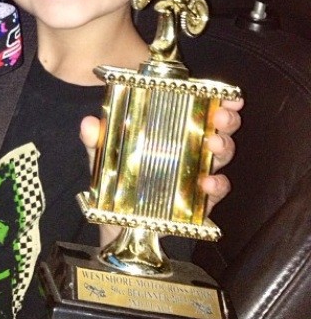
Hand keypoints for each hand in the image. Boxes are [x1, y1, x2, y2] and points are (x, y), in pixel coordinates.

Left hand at [79, 96, 243, 213]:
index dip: (218, 100)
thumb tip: (89, 124)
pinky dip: (216, 186)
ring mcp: (197, 176)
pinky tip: (208, 183)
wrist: (118, 224)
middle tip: (223, 117)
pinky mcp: (199, 203)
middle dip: (227, 121)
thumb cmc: (117, 182)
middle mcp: (191, 151)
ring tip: (214, 143)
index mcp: (173, 133)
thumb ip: (97, 141)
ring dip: (223, 147)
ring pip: (221, 157)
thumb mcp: (104, 157)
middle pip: (219, 130)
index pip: (199, 110)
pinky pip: (216, 192)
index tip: (229, 94)